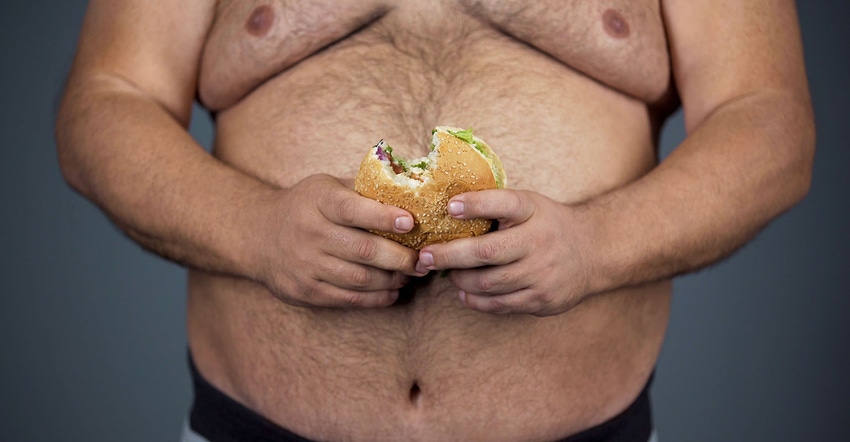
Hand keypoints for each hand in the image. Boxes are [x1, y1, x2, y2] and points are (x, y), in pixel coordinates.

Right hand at [257, 174, 426, 307]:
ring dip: (393, 279)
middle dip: (400, 258)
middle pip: (364, 250)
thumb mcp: (326, 186)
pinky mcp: (305, 291)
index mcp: (318, 201)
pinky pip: (349, 299)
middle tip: (423, 260)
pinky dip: (376, 297)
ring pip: (360, 279)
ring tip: (411, 275)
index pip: (353, 209)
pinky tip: (392, 291)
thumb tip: (413, 190)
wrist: (258, 235)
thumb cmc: (306, 206)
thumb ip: (363, 189)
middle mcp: (310, 233)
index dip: (383, 216)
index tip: (410, 222)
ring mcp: (306, 265)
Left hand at [416, 189, 595, 315]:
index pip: (503, 203)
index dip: (475, 204)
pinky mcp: (542, 300)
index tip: (450, 207)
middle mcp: (539, 241)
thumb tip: (446, 209)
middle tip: (424, 257)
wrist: (592, 252)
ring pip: (487, 283)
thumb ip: (495, 206)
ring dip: (460, 279)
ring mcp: (542, 274)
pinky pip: (499, 304)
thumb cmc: (546, 224)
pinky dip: (475, 299)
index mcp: (533, 211)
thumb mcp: (528, 204)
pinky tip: (464, 291)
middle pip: (486, 252)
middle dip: (448, 256)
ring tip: (448, 273)